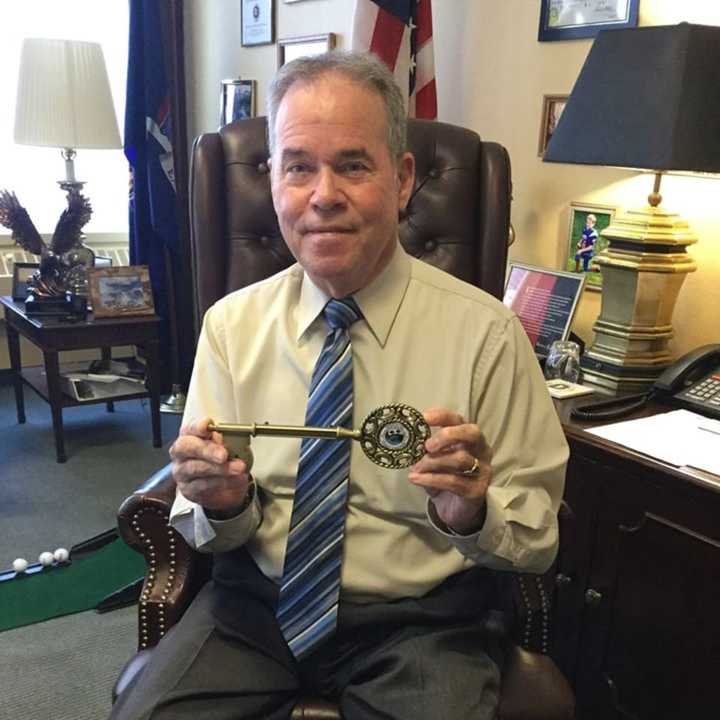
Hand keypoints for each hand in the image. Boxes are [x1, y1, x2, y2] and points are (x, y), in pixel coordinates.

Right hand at [170, 418, 252, 518]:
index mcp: (190, 435)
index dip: (197, 427)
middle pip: (186, 447)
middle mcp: (181, 452)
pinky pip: (203, 486)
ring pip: (196, 468)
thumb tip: (231, 436)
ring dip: (220, 469)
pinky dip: (223, 482)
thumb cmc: (223, 459)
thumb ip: (228, 440)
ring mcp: (182, 472)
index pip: (189, 428)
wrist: (225, 486)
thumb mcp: (230, 445)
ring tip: (238, 468)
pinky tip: (236, 479)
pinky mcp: (188, 489)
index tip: (208, 425)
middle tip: (224, 454)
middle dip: (206, 450)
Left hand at [408, 407, 491, 533]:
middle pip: (472, 433)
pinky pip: (454, 481)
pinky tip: (415, 478)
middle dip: (448, 435)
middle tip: (427, 445)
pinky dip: (431, 479)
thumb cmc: (444, 477)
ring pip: (461, 459)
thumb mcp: (433, 460)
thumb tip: (406, 440)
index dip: (442, 416)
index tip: (423, 418)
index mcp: (468, 437)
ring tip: (416, 467)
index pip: (458, 419)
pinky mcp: (477, 490)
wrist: (455, 510)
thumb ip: (425, 450)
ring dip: (433, 462)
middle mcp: (481, 450)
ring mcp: (483, 470)